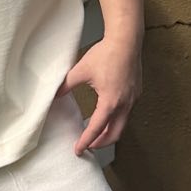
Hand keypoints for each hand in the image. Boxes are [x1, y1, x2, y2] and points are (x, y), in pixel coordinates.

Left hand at [58, 36, 142, 156]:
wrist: (126, 40)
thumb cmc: (105, 54)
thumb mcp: (80, 71)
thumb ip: (65, 85)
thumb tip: (53, 95)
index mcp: (110, 102)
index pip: (97, 128)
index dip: (86, 141)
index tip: (78, 150)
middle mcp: (125, 104)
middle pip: (115, 134)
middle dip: (101, 143)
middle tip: (88, 146)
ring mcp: (133, 99)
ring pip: (122, 124)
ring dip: (109, 132)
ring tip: (97, 133)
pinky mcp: (137, 92)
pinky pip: (127, 113)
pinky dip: (117, 120)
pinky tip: (108, 114)